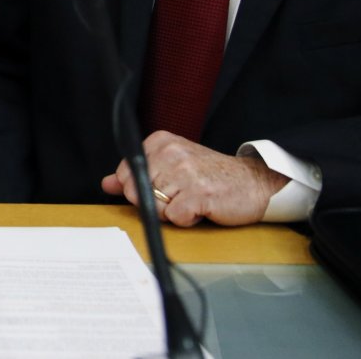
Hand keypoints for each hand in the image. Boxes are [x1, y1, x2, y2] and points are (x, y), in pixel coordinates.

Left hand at [100, 131, 286, 226]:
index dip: (140, 189)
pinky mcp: (199, 192)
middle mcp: (171, 152)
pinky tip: (202, 208)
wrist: (252, 182)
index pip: (125, 173)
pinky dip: (187, 219)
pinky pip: (175, 217)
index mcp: (160, 142)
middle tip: (180, 195)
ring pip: (155, 206)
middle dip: (157, 203)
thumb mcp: (171, 168)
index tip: (164, 186)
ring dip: (173, 213)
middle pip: (137, 191)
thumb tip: (108, 183)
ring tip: (192, 199)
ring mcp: (185, 171)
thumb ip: (137, 175)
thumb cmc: (211, 176)